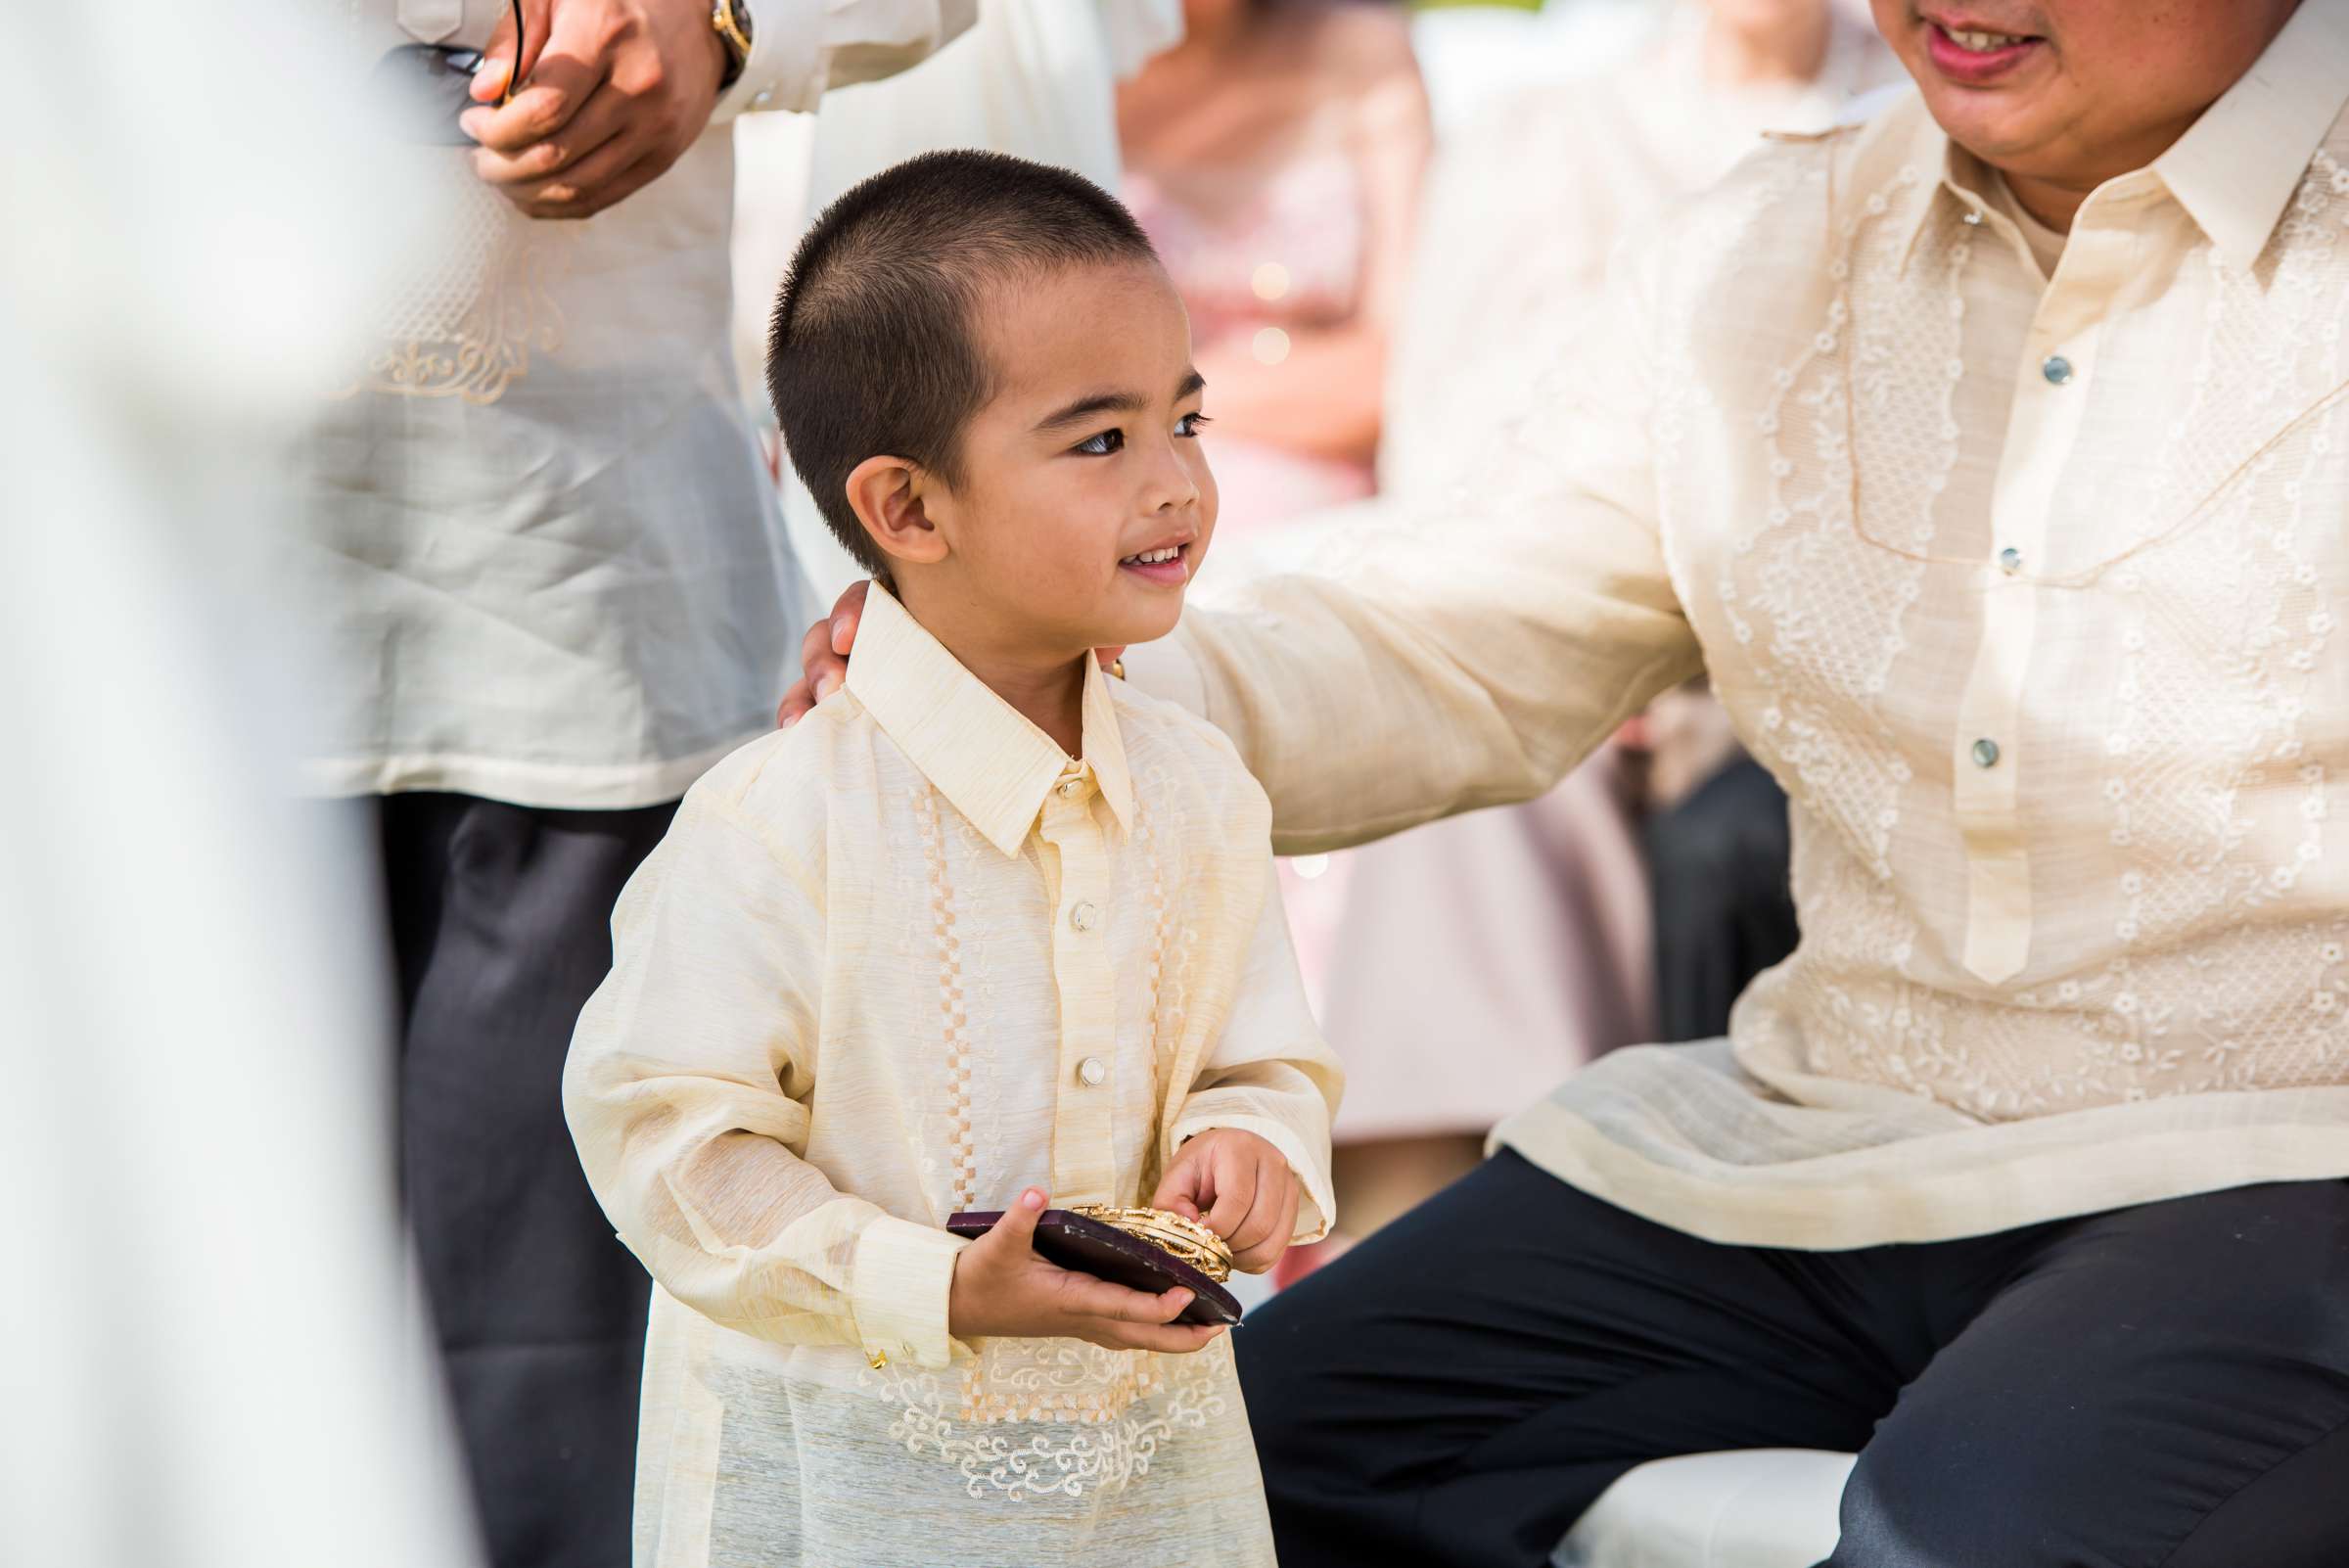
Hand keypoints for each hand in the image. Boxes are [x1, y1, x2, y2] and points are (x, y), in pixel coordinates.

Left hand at [461, 0, 727, 220]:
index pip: (544, 108)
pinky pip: (605, 196)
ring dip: (528, 191)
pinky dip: (562, 204)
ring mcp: (657, 126)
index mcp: (606, 34)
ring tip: (503, 177)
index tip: (474, 123)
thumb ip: (515, 39)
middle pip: (557, 153)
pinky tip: (536, 193)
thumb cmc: (615, 3)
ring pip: (578, 184)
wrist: (693, 22)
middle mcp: (639, 84)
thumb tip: (484, 92)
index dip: (498, 129)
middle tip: (481, 158)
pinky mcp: (665, 155)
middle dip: (504, 165)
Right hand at [776, 580, 1125, 727]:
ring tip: (811, 714)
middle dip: (826, 651)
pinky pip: (819, 704)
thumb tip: (1110, 649)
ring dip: (809, 682)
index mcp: (935, 604)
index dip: (861, 611)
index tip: (859, 640)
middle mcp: (897, 629)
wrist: (1034, 706)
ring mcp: (875, 667)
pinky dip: (800, 711)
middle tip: (835, 683)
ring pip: (823, 662)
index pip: (882, 593)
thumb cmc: (1043, 670)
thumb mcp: (1060, 646)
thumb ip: (1079, 640)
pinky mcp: (863, 704)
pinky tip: (795, 731)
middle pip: (843, 626)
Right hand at [947, 1188, 1225, 1352]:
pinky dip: (1149, 1329)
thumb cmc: (979, 1276)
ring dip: (1171, 1337)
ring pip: (1135, 1338)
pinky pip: (1123, 1332)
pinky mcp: (1075, 1321)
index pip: (1123, 1307)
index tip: (1188, 1294)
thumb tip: (1036, 1192)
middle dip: (1182, 1336)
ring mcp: (1079, 1324)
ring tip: (1206, 1327)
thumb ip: (1019, 1218)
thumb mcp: (996, 1243)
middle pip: (1141, 1335)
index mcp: (1069, 1300)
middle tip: (1221, 1327)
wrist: (957, 1307)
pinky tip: (1164, 1320)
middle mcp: (1081, 1318)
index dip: (1158, 1306)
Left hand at [1150, 1129, 1299, 1274]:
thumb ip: (1171, 1203)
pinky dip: (1255, 1260)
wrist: (1227, 1154)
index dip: (1216, 1228)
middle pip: (1259, 1224)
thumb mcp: (1178, 1176)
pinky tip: (1236, 1251)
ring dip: (1242, 1257)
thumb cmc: (1201, 1166)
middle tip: (1209, 1246)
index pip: (1237, 1200)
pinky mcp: (1293, 1207)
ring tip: (1221, 1250)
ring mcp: (1289, 1185)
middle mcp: (1272, 1162)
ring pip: (1272, 1240)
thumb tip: (1190, 1232)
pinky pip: (1278, 1249)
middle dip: (1230, 1246)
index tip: (1197, 1237)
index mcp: (1240, 1148)